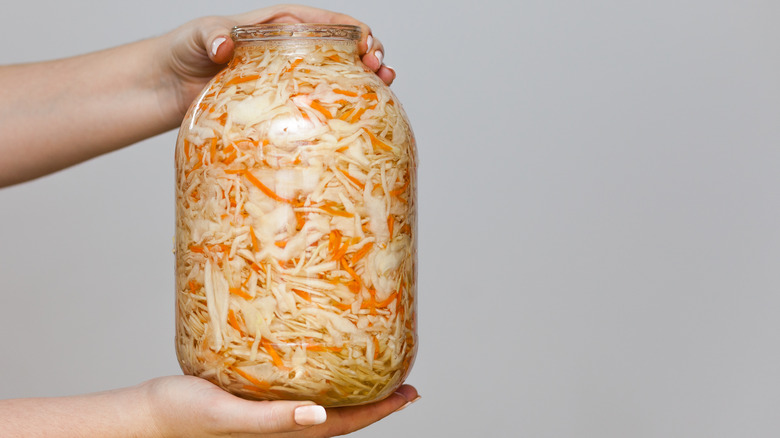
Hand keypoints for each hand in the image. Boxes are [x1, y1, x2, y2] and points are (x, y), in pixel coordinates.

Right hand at [143, 375, 418, 437]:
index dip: (381, 410)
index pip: (345, 423)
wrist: (148, 416)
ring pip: (323, 405)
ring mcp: (270, 414)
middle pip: (341, 416)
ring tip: (372, 372)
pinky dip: (319, 382)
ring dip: (351, 392)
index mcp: (284, 434)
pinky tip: (319, 364)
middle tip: (403, 383)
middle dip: (375, 402)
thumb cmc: (183, 418)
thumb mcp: (229, 416)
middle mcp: (283, 426)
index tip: (411, 393)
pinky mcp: (255, 399)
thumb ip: (272, 419)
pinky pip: (297, 392)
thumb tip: (319, 416)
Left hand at [158, 5, 395, 120]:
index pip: (324, 21)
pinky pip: (318, 102)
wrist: (169, 88)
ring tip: (386, 84)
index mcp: (278, 26)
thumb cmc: (184, 53)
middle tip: (381, 66)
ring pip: (336, 73)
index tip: (364, 42)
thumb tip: (224, 44)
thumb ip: (212, 36)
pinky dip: (341, 105)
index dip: (351, 28)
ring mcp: (290, 78)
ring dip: (365, 78)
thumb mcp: (198, 37)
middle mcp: (290, 50)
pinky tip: (359, 115)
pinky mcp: (284, 104)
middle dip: (368, 52)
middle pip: (340, 46)